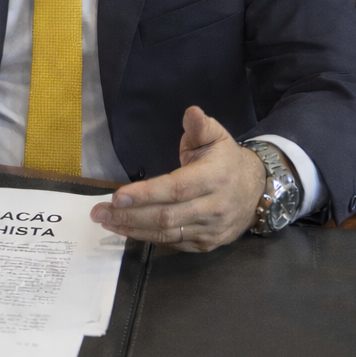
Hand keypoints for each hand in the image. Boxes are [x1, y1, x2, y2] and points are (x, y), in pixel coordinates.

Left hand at [90, 105, 265, 251]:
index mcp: (215, 178)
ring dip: (132, 229)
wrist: (257, 192)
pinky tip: (126, 229)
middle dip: (128, 215)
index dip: (146, 194)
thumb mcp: (217, 137)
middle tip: (98, 211)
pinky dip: (147, 237)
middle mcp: (214, 207)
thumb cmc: (226, 161)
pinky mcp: (207, 244)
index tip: (116, 195)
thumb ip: (200, 126)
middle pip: (166, 216)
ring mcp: (211, 229)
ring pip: (167, 233)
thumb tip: (191, 112)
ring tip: (105, 221)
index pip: (175, 188)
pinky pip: (173, 243)